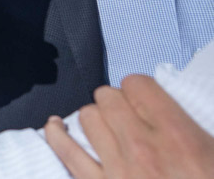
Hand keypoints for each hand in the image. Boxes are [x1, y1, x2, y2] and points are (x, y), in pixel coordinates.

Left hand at [44, 74, 213, 178]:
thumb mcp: (213, 154)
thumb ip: (189, 131)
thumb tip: (167, 114)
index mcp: (178, 136)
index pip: (139, 85)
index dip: (140, 91)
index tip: (144, 101)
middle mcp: (143, 147)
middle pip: (108, 97)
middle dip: (117, 104)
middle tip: (128, 119)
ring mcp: (117, 169)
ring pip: (87, 117)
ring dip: (95, 120)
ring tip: (106, 129)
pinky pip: (66, 151)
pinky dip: (57, 135)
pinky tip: (56, 128)